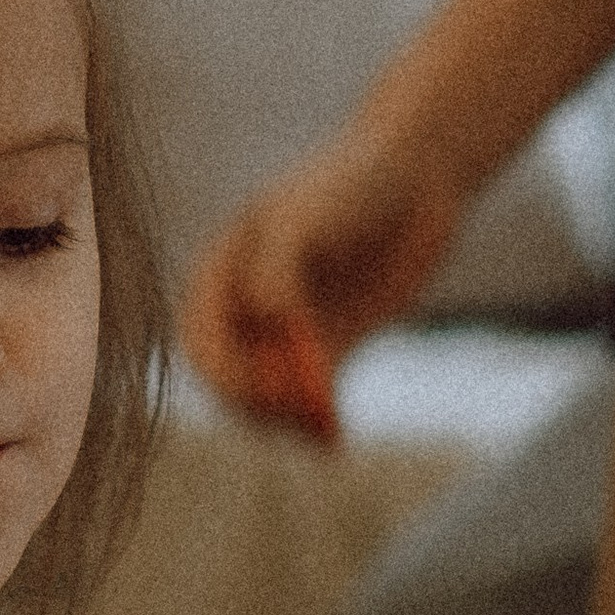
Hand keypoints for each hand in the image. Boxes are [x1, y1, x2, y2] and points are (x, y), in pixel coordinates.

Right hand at [179, 130, 461, 437]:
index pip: (200, 344)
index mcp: (219, 274)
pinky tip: (337, 439)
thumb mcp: (303, 218)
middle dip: (259, 402)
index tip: (269, 380)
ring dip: (288, 421)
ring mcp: (286, 331)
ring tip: (323, 427)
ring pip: (269, 398)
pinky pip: (314, 400)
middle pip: (229, 381)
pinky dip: (320, 422)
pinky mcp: (329, 348)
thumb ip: (277, 271)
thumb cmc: (348, 183)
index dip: (227, 372)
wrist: (414, 175)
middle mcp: (244, 308)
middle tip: (303, 408)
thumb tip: (267, 324)